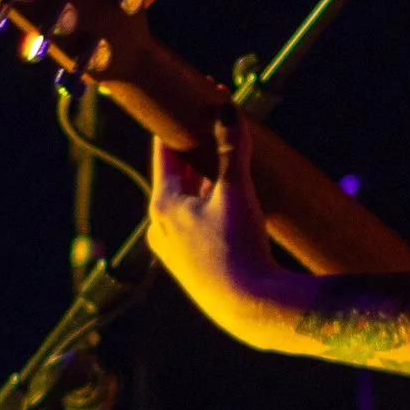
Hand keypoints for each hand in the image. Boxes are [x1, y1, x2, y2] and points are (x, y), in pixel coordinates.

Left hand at [147, 120, 300, 345]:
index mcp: (163, 204)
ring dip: (203, 181)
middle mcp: (159, 226)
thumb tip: (226, 109)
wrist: (250, 307)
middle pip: (176, 176)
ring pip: (186, 202)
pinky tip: (228, 204)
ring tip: (224, 162)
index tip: (188, 103)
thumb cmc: (239, 247)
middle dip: (195, 152)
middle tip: (214, 126)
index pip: (165, 151)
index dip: (178, 125)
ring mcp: (173, 248)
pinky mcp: (189, 266)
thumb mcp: (237, 192)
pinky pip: (194, 224)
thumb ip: (231, 148)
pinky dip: (207, 207)